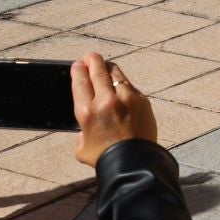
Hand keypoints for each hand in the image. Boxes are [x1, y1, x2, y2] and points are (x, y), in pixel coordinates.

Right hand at [70, 53, 156, 167]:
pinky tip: (119, 86)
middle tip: (90, 57)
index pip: (80, 81)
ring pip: (115, 73)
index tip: (77, 65)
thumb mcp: (81, 147)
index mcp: (87, 111)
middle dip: (92, 60)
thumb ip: (81, 131)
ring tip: (104, 67)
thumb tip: (86, 125)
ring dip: (108, 69)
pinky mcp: (141, 99)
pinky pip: (129, 86)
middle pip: (97, 70)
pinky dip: (122, 84)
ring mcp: (126, 98)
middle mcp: (106, 101)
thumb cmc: (105, 158)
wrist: (134, 163)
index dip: (78, 70)